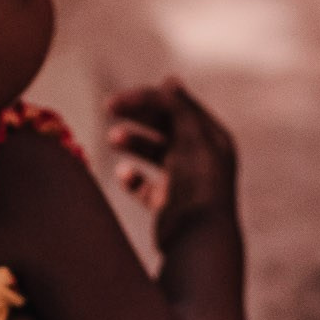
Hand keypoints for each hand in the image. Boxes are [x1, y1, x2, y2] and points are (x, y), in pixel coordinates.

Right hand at [110, 82, 238, 249]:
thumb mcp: (191, 138)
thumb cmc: (198, 184)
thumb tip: (169, 80)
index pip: (178, 107)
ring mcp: (183, 181)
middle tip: (108, 108)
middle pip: (164, 125)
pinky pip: (145, 185)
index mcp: (211, 138)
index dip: (149, 98)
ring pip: (153, 152)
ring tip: (112, 139)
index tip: (119, 100)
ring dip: (132, 141)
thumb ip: (178, 108)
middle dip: (137, 115)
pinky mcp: (168, 205)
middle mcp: (200, 157)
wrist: (198, 239)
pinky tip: (122, 174)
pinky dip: (132, 178)